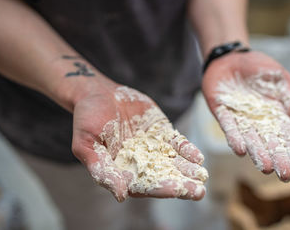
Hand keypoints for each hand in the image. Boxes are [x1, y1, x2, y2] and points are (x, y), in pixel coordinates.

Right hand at [71, 79, 206, 201]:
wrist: (98, 93)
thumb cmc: (87, 119)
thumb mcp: (86, 144)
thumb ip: (102, 169)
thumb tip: (120, 195)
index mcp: (122, 171)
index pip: (145, 185)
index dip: (162, 188)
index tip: (178, 191)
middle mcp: (141, 163)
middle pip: (164, 176)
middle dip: (182, 185)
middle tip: (199, 192)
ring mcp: (153, 147)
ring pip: (173, 162)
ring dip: (188, 169)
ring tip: (202, 175)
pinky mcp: (161, 132)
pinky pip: (176, 143)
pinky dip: (187, 150)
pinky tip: (198, 157)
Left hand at [202, 51, 289, 181]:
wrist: (230, 57)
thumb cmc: (257, 66)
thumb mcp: (279, 77)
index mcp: (275, 113)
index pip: (286, 135)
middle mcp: (258, 121)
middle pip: (270, 143)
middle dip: (278, 158)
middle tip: (286, 176)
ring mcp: (240, 119)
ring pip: (250, 140)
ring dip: (258, 153)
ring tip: (265, 167)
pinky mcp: (223, 113)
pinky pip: (229, 128)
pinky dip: (235, 138)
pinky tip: (240, 149)